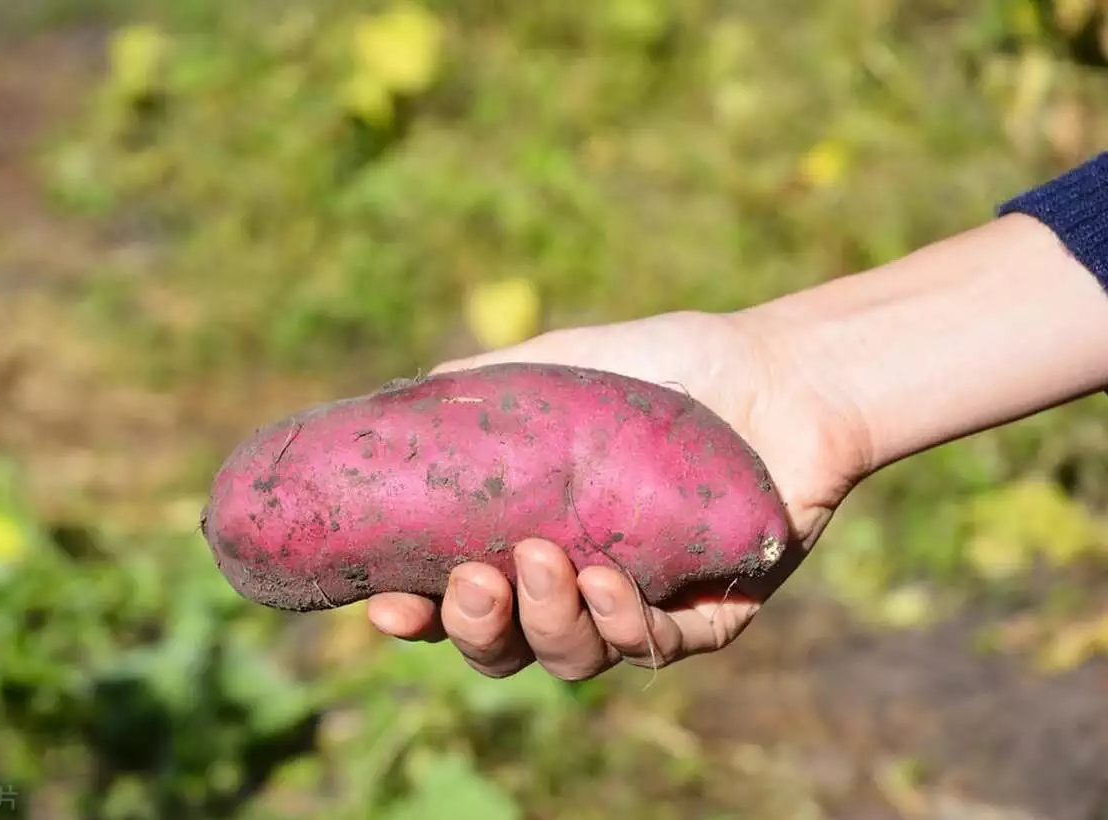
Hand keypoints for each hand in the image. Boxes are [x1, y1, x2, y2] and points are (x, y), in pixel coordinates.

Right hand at [366, 310, 872, 679]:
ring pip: (574, 657)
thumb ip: (481, 389)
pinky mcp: (708, 617)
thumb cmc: (659, 369)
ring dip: (548, 622)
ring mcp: (641, 607)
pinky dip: (623, 624)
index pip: (461, 602)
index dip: (422, 619)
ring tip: (543, 562)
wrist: (770, 369)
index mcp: (532, 542)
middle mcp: (578, 587)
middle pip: (509, 648)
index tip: (388, 607)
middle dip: (479, 630)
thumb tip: (397, 407)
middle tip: (474, 583)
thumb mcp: (555, 368)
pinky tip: (608, 582)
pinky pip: (654, 647)